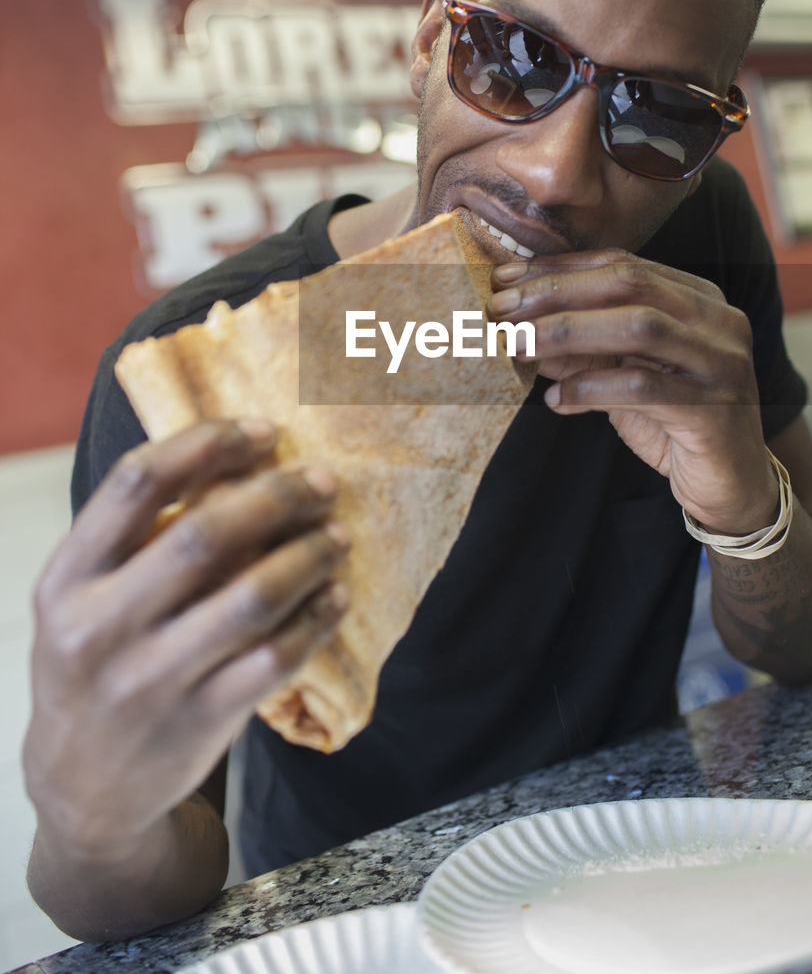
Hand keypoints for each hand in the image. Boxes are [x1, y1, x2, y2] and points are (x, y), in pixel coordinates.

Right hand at [24, 420, 348, 861]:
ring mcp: (151, 678)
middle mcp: (101, 626)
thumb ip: (134, 538)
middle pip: (205, 533)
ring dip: (308, 555)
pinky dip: (316, 618)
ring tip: (337, 534)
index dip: (207, 444)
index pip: (137, 481)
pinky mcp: (199, 720)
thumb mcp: (80, 599)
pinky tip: (337, 595)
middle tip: (321, 481)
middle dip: (277, 496)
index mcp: (68, 578)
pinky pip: (276, 657)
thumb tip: (235, 463)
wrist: (80, 787)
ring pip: (252, 596)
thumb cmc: (93, 665)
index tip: (261, 432)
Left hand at [489, 250, 778, 532]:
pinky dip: (590, 389)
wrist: (731, 484)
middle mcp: (719, 320)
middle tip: (502, 309)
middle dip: (557, 292)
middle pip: (630, 284)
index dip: (561, 268)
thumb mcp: (622, 372)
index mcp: (699, 298)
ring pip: (639, 326)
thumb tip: (516, 323)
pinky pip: (642, 386)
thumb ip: (581, 345)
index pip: (623, 265)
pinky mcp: (715, 408)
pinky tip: (555, 400)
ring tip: (518, 345)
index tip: (505, 278)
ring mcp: (723, 362)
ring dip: (568, 331)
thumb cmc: (672, 420)